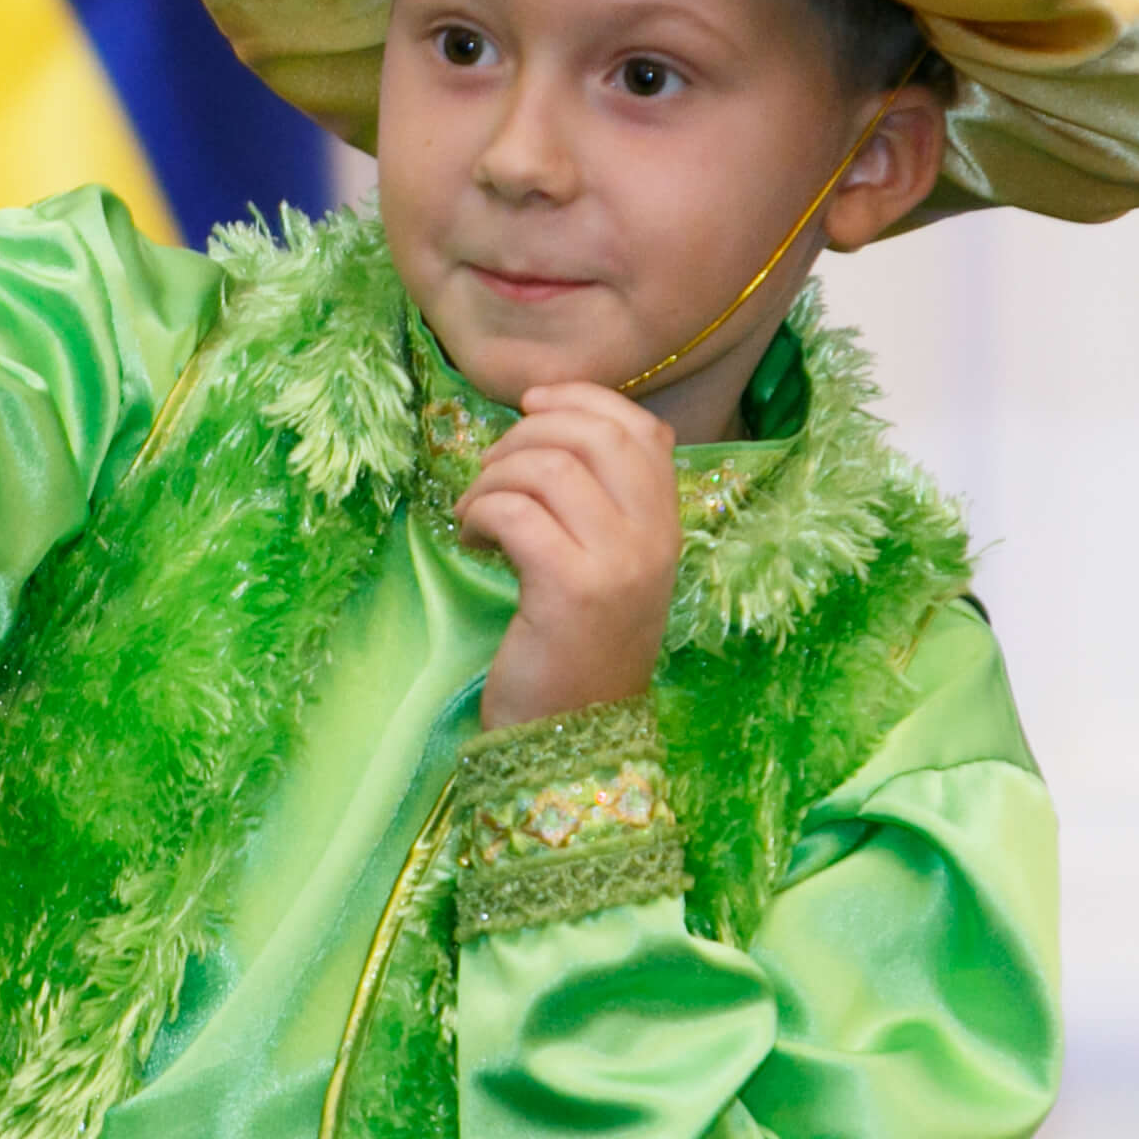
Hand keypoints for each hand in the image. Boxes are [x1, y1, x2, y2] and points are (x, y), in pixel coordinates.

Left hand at [453, 384, 681, 728]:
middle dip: (525, 433)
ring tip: (475, 515)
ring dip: (491, 478)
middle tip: (491, 470)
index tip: (531, 405)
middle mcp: (654, 539)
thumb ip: (601, 506)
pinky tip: (472, 540)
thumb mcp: (607, 569)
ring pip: (547, 467)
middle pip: (592, 435)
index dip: (582, 399)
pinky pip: (515, 511)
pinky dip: (480, 512)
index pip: (640, 429)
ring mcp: (617, 563)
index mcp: (667, 527)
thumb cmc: (577, 650)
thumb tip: (549, 424)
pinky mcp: (569, 588)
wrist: (572, 739)